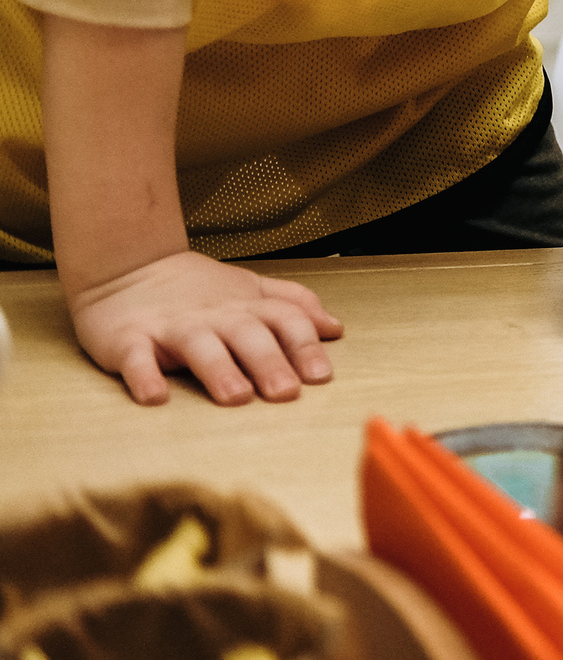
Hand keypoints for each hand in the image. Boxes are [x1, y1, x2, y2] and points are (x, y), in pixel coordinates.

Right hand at [68, 250, 341, 405]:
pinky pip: (136, 358)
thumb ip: (293, 305)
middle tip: (286, 393)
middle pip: (247, 335)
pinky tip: (154, 397)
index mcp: (246, 306)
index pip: (284, 321)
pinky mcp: (129, 339)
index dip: (304, 345)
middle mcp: (214, 315)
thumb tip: (334, 328)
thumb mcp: (251, 289)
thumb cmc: (196, 288)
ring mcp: (171, 326)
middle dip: (269, 362)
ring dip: (219, 370)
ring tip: (236, 396)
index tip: (321, 375)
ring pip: (199, 346)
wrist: (128, 265)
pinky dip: (144, 376)